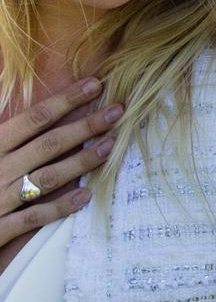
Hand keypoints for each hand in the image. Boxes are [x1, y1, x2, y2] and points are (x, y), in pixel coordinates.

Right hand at [0, 77, 122, 249]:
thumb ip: (7, 132)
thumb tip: (18, 99)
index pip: (34, 118)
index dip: (66, 100)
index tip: (94, 84)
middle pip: (48, 144)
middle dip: (85, 126)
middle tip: (117, 111)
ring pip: (47, 178)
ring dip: (81, 162)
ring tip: (110, 147)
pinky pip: (34, 216)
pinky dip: (60, 207)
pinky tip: (85, 196)